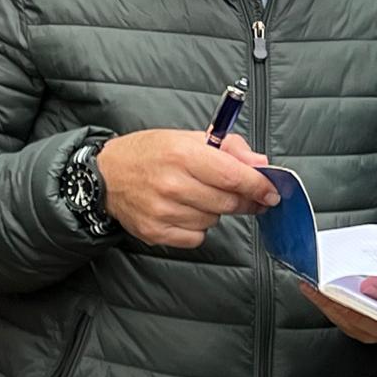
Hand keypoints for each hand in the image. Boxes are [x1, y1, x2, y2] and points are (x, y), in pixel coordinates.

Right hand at [98, 130, 277, 247]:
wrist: (104, 176)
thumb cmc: (147, 154)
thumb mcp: (186, 138)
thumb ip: (229, 148)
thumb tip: (261, 164)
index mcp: (182, 155)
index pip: (234, 177)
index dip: (259, 186)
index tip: (272, 192)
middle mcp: (172, 184)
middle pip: (228, 202)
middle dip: (242, 200)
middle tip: (242, 195)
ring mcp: (162, 211)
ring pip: (213, 220)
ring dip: (214, 210)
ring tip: (195, 196)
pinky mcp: (155, 232)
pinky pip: (196, 237)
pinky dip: (196, 227)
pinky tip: (182, 211)